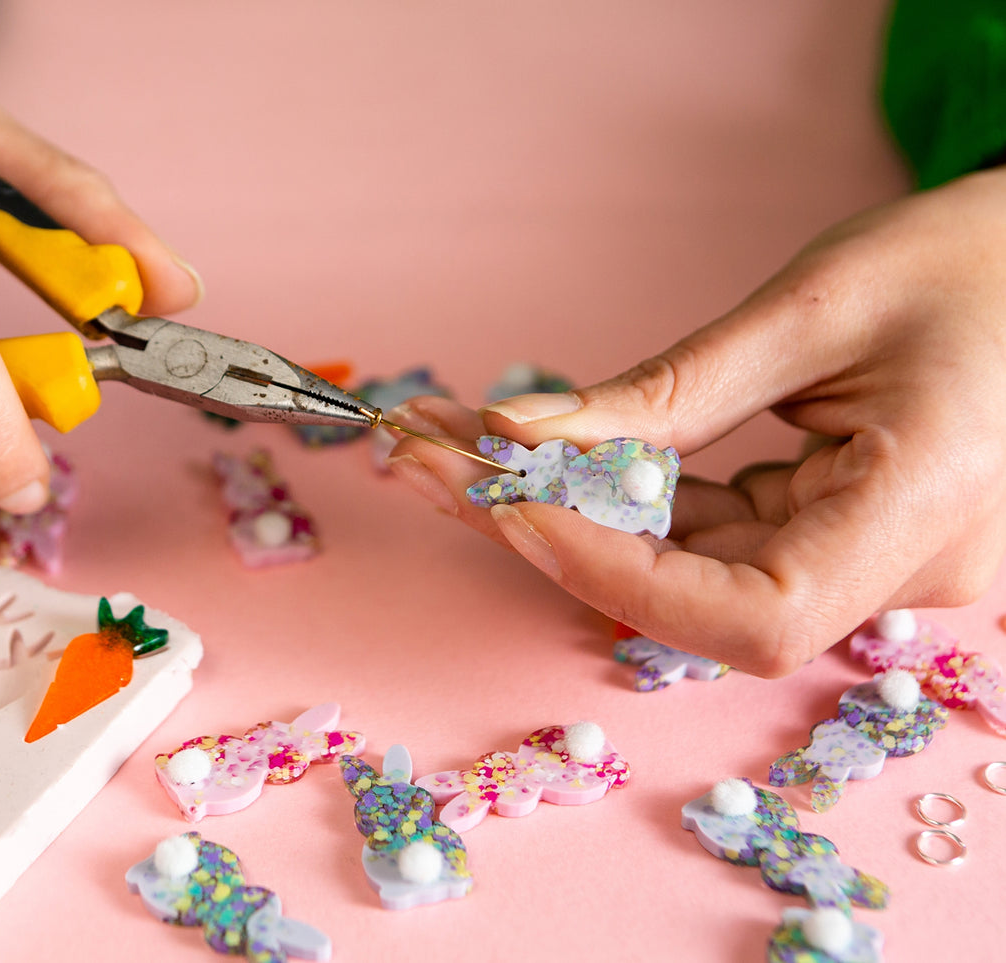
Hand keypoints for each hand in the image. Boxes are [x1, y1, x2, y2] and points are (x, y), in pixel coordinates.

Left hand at [388, 167, 1005, 675]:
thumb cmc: (969, 263)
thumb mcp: (814, 308)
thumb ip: (670, 391)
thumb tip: (521, 434)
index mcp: (922, 510)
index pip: (748, 613)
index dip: (614, 574)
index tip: (507, 504)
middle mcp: (903, 568)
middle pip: (696, 598)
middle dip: (552, 532)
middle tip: (429, 458)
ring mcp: (871, 562)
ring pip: (691, 571)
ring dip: (569, 511)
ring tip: (453, 443)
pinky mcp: (838, 536)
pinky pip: (716, 538)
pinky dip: (625, 497)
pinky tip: (541, 453)